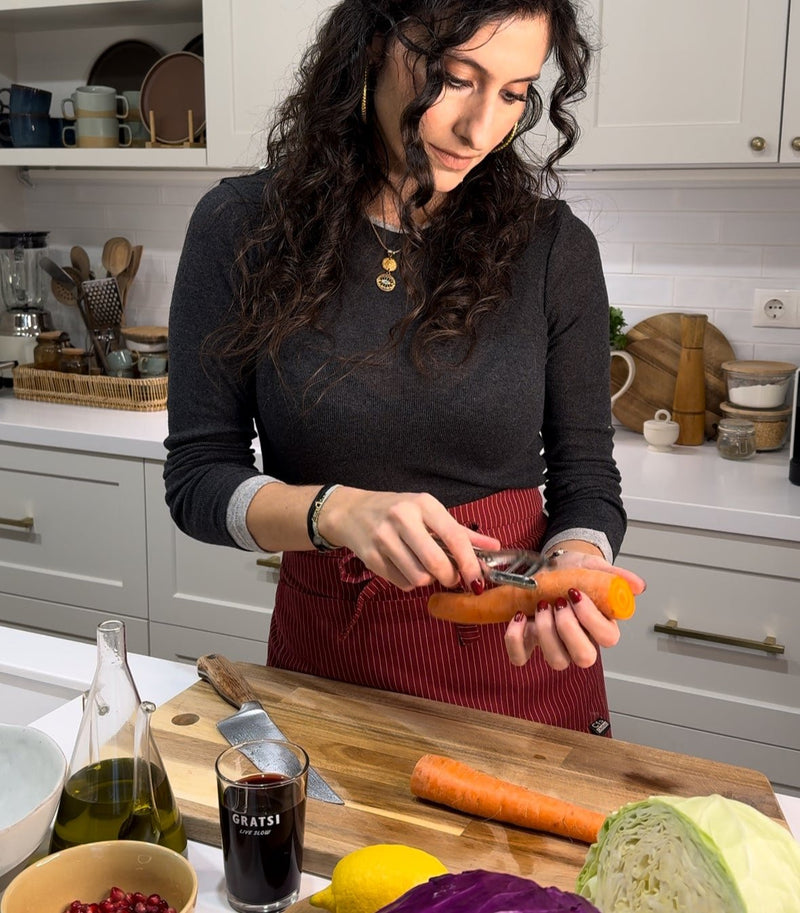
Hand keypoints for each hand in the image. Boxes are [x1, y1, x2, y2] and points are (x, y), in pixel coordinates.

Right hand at [320, 487, 499, 590]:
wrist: (352, 512)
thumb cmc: (398, 511)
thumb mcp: (429, 513)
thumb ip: (462, 532)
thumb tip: (494, 547)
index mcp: (423, 504)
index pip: (454, 536)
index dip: (470, 563)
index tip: (478, 580)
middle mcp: (402, 518)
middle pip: (436, 563)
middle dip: (449, 577)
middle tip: (451, 577)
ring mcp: (383, 538)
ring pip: (418, 578)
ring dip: (428, 580)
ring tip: (424, 568)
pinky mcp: (370, 557)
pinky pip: (401, 583)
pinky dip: (409, 582)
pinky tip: (405, 567)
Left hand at [504, 549, 645, 669]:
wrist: (553, 567)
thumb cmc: (575, 572)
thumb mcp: (595, 568)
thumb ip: (615, 576)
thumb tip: (638, 586)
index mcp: (602, 627)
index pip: (608, 638)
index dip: (591, 619)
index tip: (576, 593)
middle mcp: (581, 642)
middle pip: (584, 658)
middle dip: (569, 630)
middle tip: (559, 602)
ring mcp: (555, 645)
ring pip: (556, 661)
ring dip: (546, 633)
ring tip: (541, 606)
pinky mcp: (530, 643)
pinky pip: (521, 657)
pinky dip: (516, 640)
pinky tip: (518, 616)